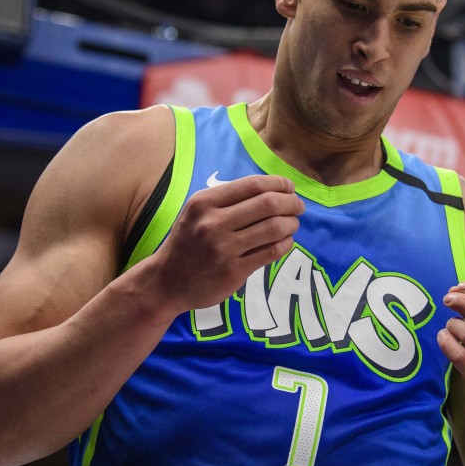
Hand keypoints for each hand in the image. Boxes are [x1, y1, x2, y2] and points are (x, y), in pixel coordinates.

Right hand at [149, 174, 304, 312]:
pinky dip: (285, 243)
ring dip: (291, 223)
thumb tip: (273, 189)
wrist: (166, 281)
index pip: (253, 185)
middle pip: (268, 204)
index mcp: (205, 202)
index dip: (278, 184)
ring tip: (293, 224)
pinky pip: (271, 252)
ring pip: (274, 228)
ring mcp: (224, 249)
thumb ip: (228, 199)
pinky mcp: (234, 271)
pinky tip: (285, 241)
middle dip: (291, 202)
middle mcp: (213, 223)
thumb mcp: (197, 212)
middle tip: (298, 206)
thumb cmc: (187, 242)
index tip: (289, 188)